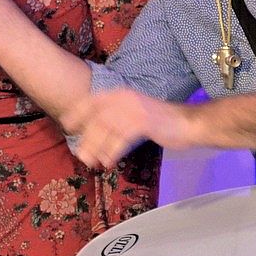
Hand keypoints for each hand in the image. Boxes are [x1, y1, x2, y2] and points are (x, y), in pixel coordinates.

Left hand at [61, 88, 194, 167]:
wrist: (188, 123)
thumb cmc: (161, 122)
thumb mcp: (135, 115)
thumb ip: (117, 119)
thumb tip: (95, 134)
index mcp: (122, 94)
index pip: (93, 100)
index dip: (78, 111)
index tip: (66, 125)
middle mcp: (125, 98)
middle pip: (98, 117)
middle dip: (87, 138)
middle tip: (80, 156)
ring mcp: (135, 109)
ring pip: (107, 128)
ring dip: (97, 147)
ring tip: (91, 162)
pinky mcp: (144, 122)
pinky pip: (122, 137)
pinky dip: (113, 151)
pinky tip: (108, 162)